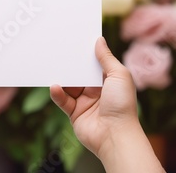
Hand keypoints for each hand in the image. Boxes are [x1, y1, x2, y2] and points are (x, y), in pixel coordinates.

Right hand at [50, 37, 163, 172]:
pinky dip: (57, 93)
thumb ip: (106, 58)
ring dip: (62, 78)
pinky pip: (63, 100)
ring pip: (69, 86)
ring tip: (53, 67)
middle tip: (58, 52)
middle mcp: (96, 91)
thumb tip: (99, 40)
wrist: (115, 135)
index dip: (86, 54)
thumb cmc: (122, 104)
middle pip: (79, 74)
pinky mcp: (74, 113)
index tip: (75, 42)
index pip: (94, 64)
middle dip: (70, 64)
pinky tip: (55, 87)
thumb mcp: (119, 75)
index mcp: (109, 81)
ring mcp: (84, 102)